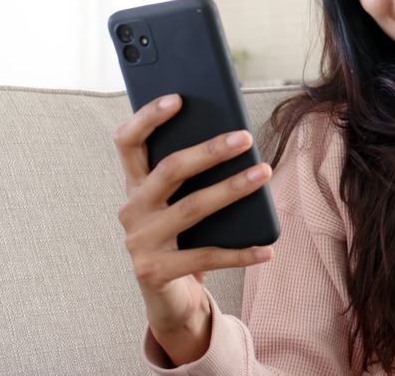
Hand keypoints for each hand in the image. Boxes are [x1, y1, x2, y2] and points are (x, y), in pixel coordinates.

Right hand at [113, 93, 273, 364]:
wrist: (170, 297)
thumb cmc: (184, 238)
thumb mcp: (183, 203)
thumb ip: (194, 176)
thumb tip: (236, 141)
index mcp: (135, 185)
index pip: (127, 142)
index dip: (148, 117)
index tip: (178, 97)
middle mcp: (131, 210)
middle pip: (168, 170)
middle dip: (208, 150)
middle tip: (245, 137)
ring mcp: (140, 242)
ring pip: (191, 208)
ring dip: (232, 189)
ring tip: (264, 173)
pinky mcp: (154, 272)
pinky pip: (205, 257)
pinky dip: (240, 253)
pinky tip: (267, 248)